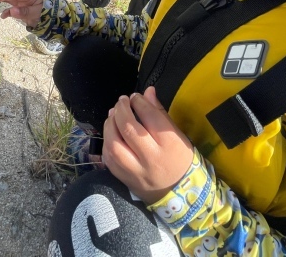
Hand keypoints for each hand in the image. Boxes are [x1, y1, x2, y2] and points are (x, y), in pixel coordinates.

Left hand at [102, 87, 193, 203]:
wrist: (178, 193)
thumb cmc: (179, 159)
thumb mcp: (177, 135)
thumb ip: (160, 112)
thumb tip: (147, 91)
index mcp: (169, 144)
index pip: (149, 116)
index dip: (139, 102)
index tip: (135, 97)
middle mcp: (151, 158)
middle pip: (129, 128)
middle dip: (121, 110)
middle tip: (121, 101)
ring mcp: (136, 171)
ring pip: (114, 144)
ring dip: (109, 125)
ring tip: (113, 115)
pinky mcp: (125, 179)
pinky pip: (109, 159)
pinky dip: (107, 142)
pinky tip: (110, 133)